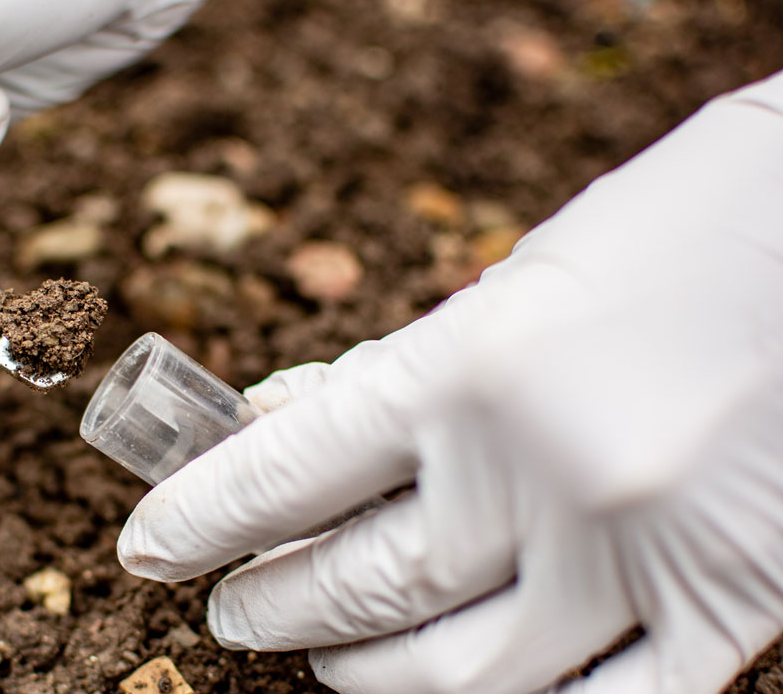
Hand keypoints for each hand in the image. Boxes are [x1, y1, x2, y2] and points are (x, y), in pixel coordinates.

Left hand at [118, 70, 782, 692]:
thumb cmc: (686, 227)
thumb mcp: (519, 280)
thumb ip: (409, 374)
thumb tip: (296, 432)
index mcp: (474, 366)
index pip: (285, 473)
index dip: (199, 518)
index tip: (151, 548)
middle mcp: (541, 475)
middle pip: (357, 586)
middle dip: (269, 602)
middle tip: (232, 603)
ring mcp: (636, 558)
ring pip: (457, 675)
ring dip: (359, 674)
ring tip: (322, 658)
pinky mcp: (732, 611)